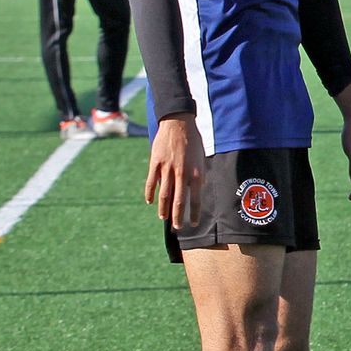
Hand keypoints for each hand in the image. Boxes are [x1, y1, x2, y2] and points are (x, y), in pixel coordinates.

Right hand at [144, 114, 204, 229]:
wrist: (178, 123)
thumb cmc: (193, 141)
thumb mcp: (201, 159)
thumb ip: (199, 175)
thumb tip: (196, 190)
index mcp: (196, 173)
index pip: (196, 199)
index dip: (194, 213)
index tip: (193, 224)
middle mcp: (182, 173)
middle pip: (179, 201)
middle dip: (178, 217)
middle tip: (177, 228)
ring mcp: (167, 169)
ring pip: (164, 195)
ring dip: (163, 209)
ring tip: (163, 218)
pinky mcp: (155, 163)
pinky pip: (151, 183)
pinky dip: (149, 194)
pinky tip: (149, 202)